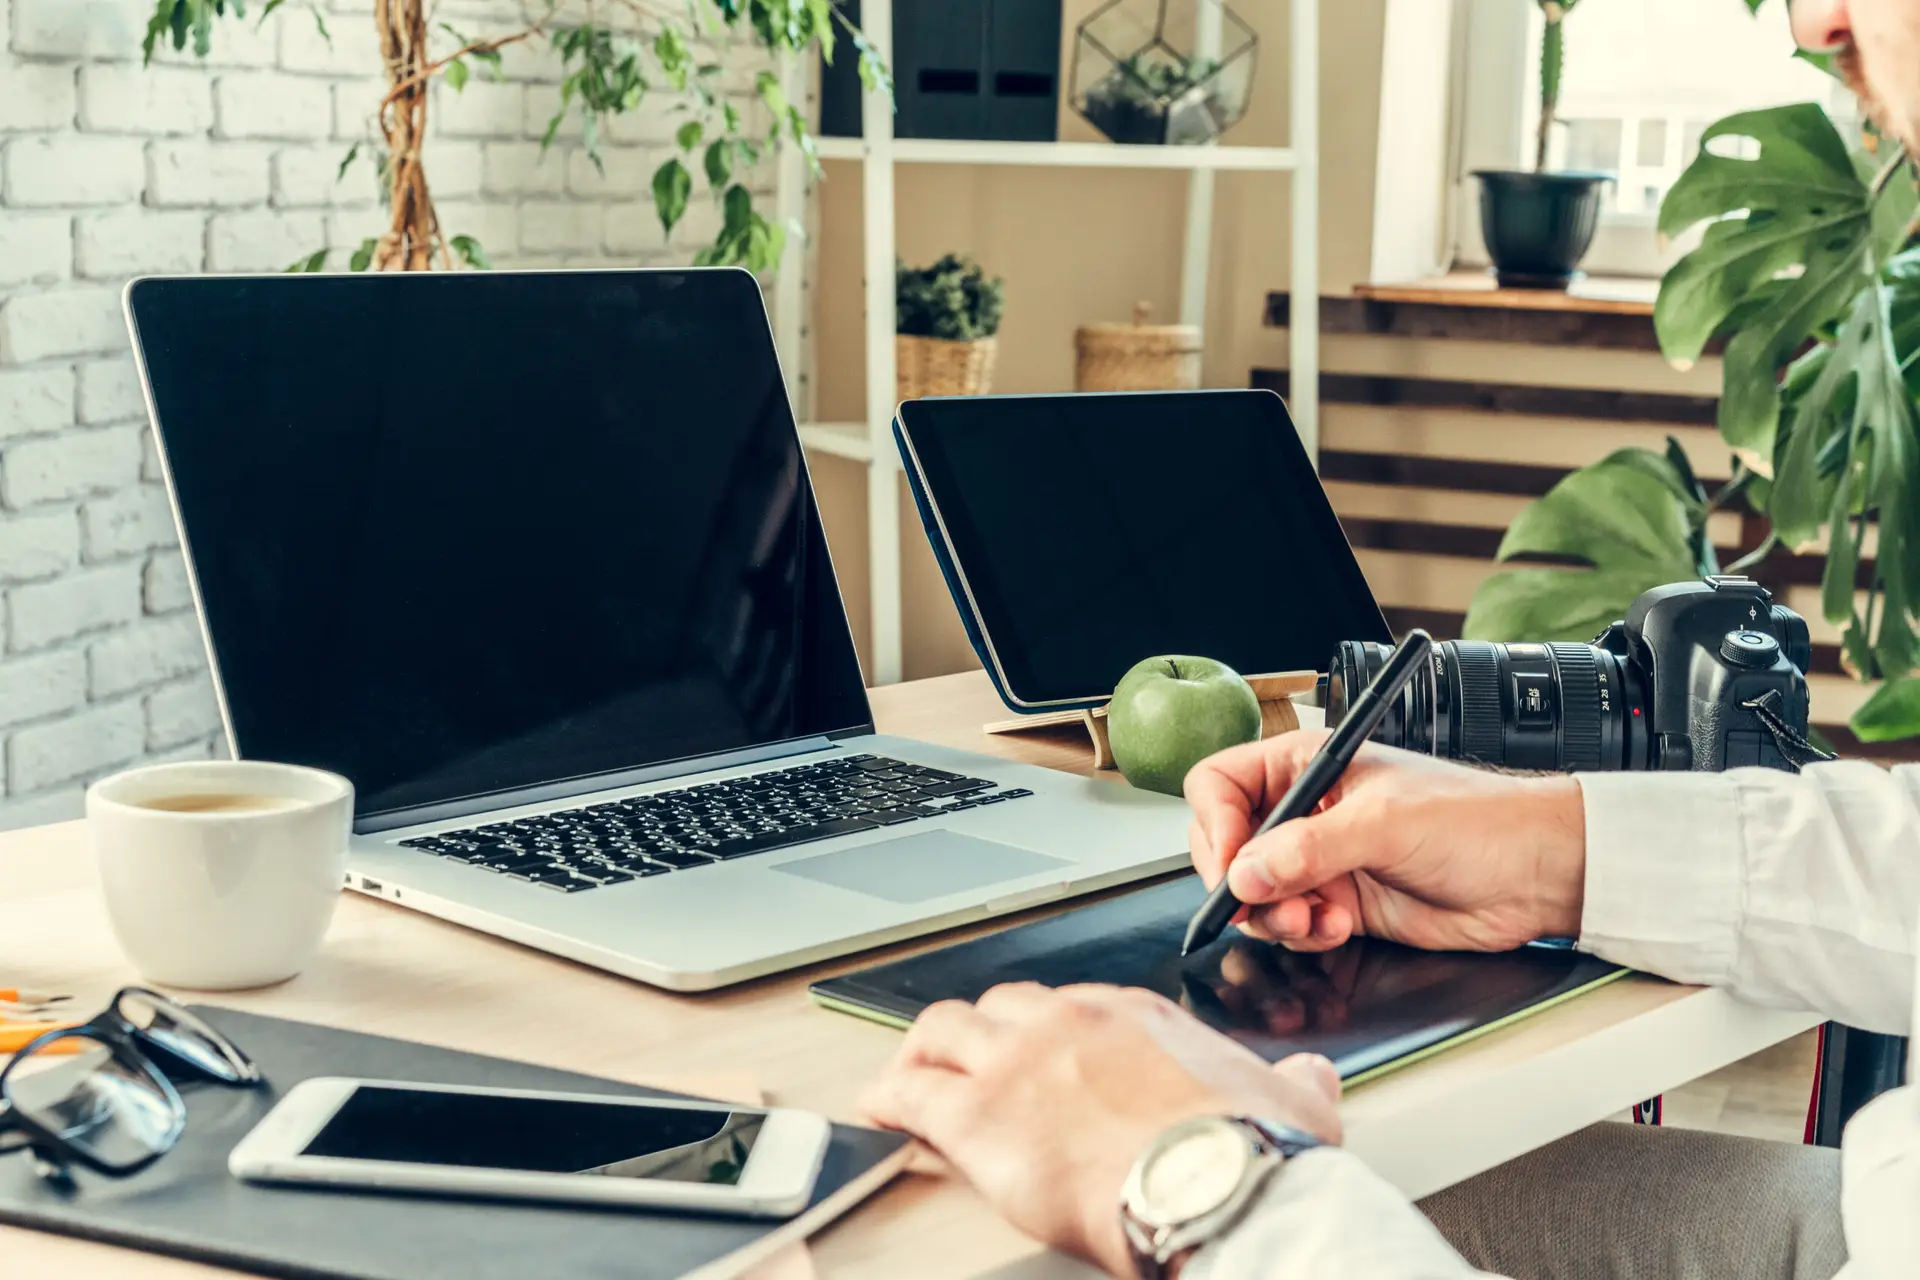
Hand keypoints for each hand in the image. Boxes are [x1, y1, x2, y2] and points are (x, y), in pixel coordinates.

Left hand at [859, 982, 1340, 1277]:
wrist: (1220, 1184)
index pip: (1067, 1005)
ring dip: (922, 1053)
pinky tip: (877, 1109)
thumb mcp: (1293, 1098)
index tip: (1038, 1056)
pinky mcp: (978, 1114)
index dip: (1044, 1032)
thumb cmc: (1252, 1149)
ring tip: (909, 1077)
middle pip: (999, 1007)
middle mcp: (1067, 1022)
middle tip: (968, 1064)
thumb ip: (1295, 1080)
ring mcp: (1016, 1061)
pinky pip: (909, 1091)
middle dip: (980, 1035)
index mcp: (1133, 1014)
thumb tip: (1310, 1077)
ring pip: (943, 1030)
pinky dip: (887, 1096)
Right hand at [1185, 731, 1586, 952]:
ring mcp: (1321, 859)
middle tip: (1266, 903)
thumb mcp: (1384, 823)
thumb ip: (1309, 849)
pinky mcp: (1339, 903)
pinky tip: (1339, 926)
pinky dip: (1305, 933)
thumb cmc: (1478, 819)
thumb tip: (1247, 875)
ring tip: (1315, 919)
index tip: (1235, 864)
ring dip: (1276, 916)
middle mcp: (1306, 809)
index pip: (1221, 785)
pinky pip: (1291, 924)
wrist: (1535, 872)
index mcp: (1306, 764)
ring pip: (1256, 894)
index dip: (1217, 825)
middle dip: (1243, 882)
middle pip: (1229, 846)